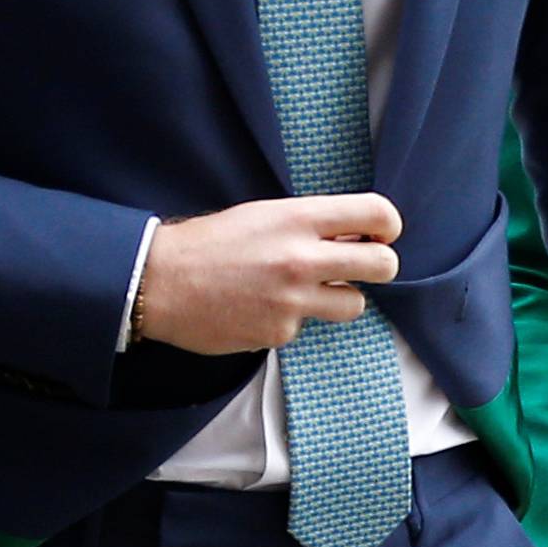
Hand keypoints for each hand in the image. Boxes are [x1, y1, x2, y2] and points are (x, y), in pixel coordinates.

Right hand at [136, 193, 400, 355]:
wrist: (159, 283)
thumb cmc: (207, 243)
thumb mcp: (262, 215)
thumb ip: (308, 224)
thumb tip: (353, 237)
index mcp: (298, 219)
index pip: (376, 213)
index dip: (388, 225)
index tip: (380, 234)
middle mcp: (302, 259)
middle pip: (383, 265)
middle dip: (380, 265)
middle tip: (362, 266)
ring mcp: (293, 301)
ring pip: (355, 304)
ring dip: (339, 297)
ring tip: (304, 289)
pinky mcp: (280, 332)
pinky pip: (306, 326)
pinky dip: (291, 319)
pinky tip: (260, 307)